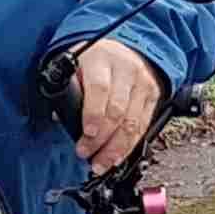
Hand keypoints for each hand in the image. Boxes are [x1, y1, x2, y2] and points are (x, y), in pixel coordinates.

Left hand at [74, 41, 166, 174]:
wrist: (123, 50)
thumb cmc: (94, 62)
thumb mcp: (77, 67)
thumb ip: (70, 91)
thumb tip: (61, 121)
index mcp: (101, 59)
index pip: (99, 89)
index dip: (93, 115)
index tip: (86, 135)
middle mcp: (125, 69)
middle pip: (117, 110)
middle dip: (101, 139)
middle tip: (87, 154)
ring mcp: (142, 82)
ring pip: (132, 122)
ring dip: (116, 148)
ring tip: (102, 163)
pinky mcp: (153, 95)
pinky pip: (142, 126)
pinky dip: (130, 145)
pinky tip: (117, 156)